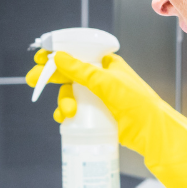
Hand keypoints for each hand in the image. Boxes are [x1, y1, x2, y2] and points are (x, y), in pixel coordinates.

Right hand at [27, 49, 186, 187]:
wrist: (153, 133)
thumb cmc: (138, 104)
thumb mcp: (107, 83)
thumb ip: (81, 70)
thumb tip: (58, 57)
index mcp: (107, 64)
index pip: (78, 54)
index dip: (58, 54)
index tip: (41, 56)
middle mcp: (102, 78)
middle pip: (69, 74)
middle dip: (51, 78)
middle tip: (33, 81)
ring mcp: (98, 98)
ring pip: (70, 95)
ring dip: (63, 102)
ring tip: (67, 113)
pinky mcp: (97, 115)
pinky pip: (75, 111)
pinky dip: (66, 114)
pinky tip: (64, 119)